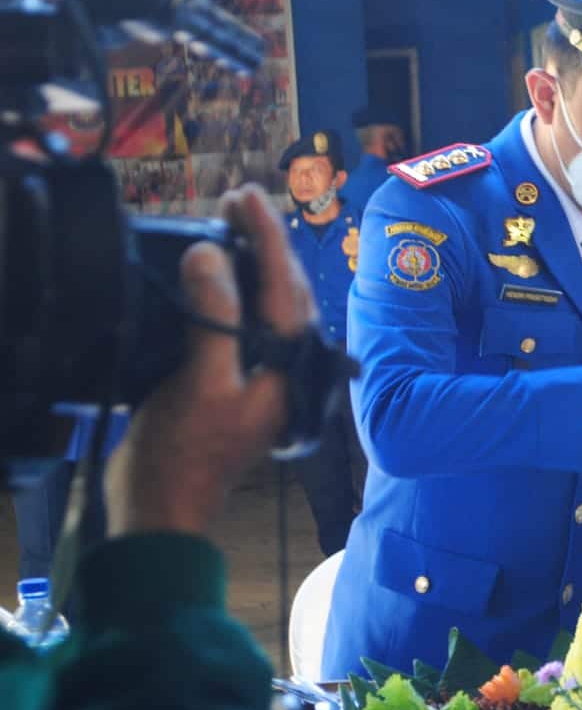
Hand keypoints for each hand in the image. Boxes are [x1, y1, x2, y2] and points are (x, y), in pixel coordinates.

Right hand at [106, 185, 314, 536]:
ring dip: (251, 261)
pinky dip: (232, 290)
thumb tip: (212, 255)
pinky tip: (217, 270)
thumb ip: (214, 317)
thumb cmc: (187, 453)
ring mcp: (263, 373)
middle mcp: (286, 365)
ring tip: (231, 221)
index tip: (246, 198)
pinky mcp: (236, 380)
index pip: (285, 285)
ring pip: (266, 303)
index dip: (267, 236)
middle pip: (283, 289)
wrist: (164, 511)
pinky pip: (243, 321)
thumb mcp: (202, 382)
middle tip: (239, 197)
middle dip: (265, 241)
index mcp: (290, 364)